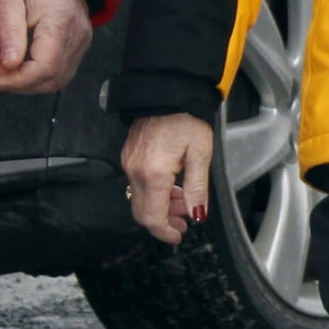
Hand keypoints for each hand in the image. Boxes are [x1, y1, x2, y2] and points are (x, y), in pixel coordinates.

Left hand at [0, 0, 92, 93]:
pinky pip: (63, 71)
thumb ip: (9, 31)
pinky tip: (23, 67)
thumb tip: (8, 64)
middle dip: (21, 84)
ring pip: (59, 80)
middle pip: (53, 78)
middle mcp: (78, 35)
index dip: (20, 80)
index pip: (46, 67)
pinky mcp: (80, 43)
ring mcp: (82, 40)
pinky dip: (41, 76)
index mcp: (60, 21)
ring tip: (7, 71)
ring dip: (31, 83)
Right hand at [121, 113, 212, 244]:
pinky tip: (171, 186)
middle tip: (184, 221)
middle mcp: (135, 171)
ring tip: (182, 202)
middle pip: (142, 212)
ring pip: (140, 199)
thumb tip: (197, 215)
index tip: (179, 236)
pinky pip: (137, 184)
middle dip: (163, 221)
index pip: (152, 216)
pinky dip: (154, 192)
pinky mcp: (128, 156)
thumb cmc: (187, 119)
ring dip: (160, 206)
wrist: (167, 91)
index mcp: (154, 173)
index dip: (165, 232)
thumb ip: (197, 188)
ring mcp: (128, 163)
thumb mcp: (200, 154)